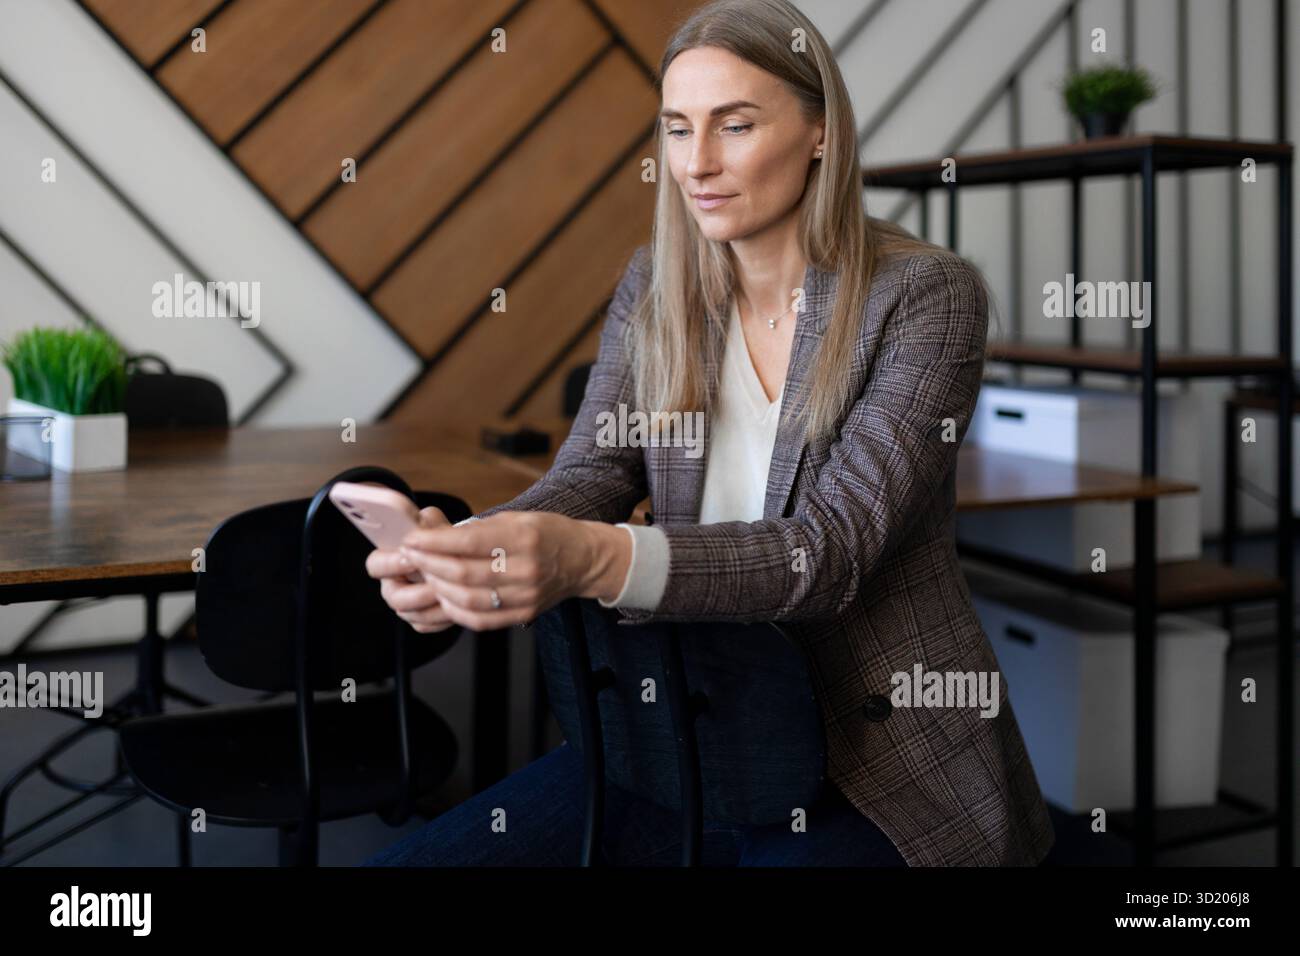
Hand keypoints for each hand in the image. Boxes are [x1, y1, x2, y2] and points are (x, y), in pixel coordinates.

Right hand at [365, 506, 457, 633]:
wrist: (461, 557)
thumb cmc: (441, 538)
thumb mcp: (435, 525)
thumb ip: (427, 524)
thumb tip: (422, 523)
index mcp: (387, 559)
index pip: (375, 565)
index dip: (391, 563)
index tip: (411, 557)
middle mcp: (393, 584)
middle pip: (393, 598)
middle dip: (416, 592)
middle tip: (436, 583)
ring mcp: (406, 605)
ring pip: (412, 614)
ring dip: (433, 605)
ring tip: (452, 593)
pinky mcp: (420, 620)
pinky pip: (427, 624)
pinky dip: (442, 617)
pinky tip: (456, 605)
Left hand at [396, 511, 631, 630]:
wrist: (584, 559)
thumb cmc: (548, 533)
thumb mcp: (516, 518)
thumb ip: (477, 529)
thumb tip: (432, 533)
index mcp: (525, 537)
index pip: (469, 542)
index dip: (434, 542)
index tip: (412, 539)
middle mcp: (527, 568)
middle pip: (464, 573)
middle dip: (429, 564)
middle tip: (411, 556)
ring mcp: (526, 595)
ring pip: (469, 599)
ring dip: (438, 588)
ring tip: (424, 575)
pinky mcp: (524, 614)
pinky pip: (481, 620)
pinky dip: (455, 610)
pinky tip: (443, 597)